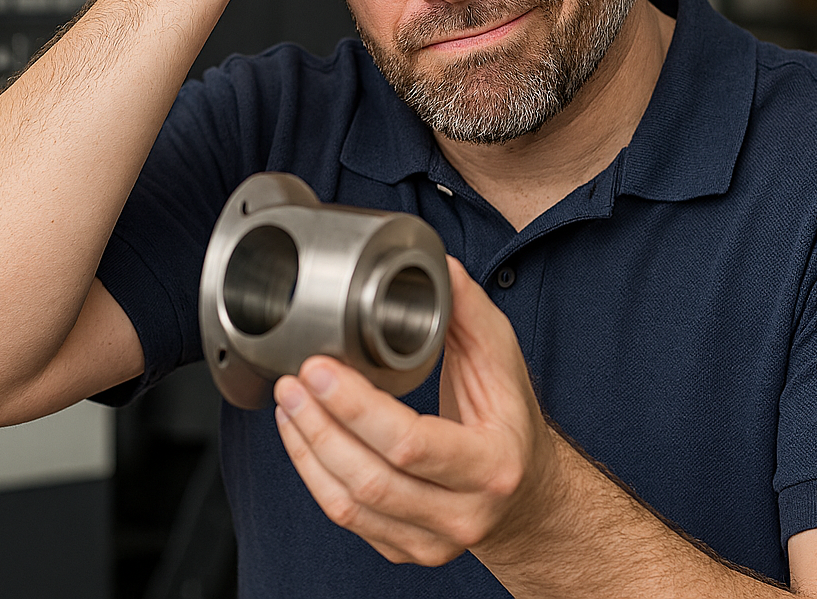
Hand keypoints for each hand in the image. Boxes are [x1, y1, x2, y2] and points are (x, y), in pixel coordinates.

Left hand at [273, 256, 564, 567]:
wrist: (527, 496)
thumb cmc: (511, 424)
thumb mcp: (504, 363)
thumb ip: (469, 313)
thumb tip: (438, 268)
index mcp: (492, 465)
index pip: (412, 445)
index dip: (355, 408)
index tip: (320, 368)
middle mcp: (464, 513)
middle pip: (372, 480)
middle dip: (319, 427)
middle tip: (293, 381)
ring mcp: (431, 540)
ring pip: (350, 504)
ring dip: (307, 450)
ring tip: (289, 402)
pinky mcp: (403, 548)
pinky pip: (346, 517)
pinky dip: (313, 473)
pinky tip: (301, 435)